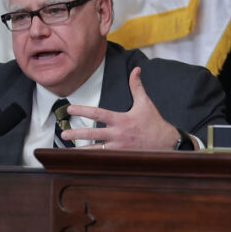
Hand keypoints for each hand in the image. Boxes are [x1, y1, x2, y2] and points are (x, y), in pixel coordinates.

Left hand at [61, 67, 189, 149]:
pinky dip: (94, 160)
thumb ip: (137, 86)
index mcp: (121, 119)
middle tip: (63, 134)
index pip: (98, 113)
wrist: (167, 143)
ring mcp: (119, 148)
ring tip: (67, 152)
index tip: (70, 109)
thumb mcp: (145, 103)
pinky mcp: (122, 157)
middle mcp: (118, 134)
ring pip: (96, 150)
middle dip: (77, 134)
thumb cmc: (154, 123)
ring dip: (81, 151)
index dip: (82, 110)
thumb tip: (136, 69)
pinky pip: (105, 159)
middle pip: (93, 133)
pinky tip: (83, 162)